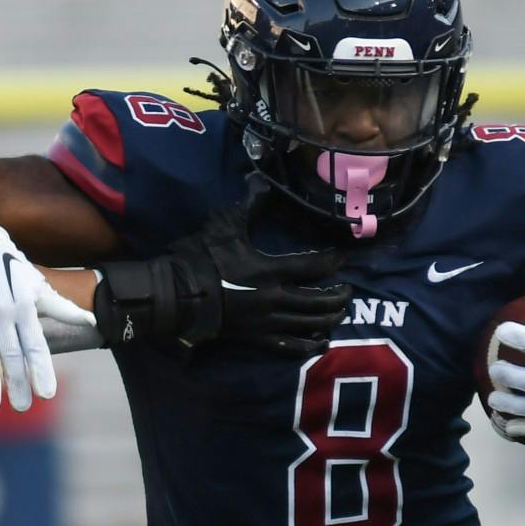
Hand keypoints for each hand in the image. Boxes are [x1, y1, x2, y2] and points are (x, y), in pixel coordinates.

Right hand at [0, 200, 96, 410]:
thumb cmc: (11, 268)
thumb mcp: (37, 285)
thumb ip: (62, 308)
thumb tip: (92, 322)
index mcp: (24, 307)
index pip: (35, 345)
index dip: (41, 369)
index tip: (48, 393)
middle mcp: (3, 311)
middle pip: (12, 353)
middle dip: (17, 382)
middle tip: (23, 407)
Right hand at [93, 179, 349, 356]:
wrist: (177, 296)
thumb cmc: (200, 260)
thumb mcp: (224, 227)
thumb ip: (249, 205)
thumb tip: (262, 180)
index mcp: (270, 270)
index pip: (313, 266)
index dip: (333, 261)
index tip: (342, 257)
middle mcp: (274, 298)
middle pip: (318, 300)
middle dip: (338, 295)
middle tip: (347, 289)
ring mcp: (267, 322)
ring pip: (309, 324)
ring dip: (329, 318)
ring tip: (339, 312)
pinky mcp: (256, 338)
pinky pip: (289, 346)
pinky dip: (308, 345)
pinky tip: (320, 341)